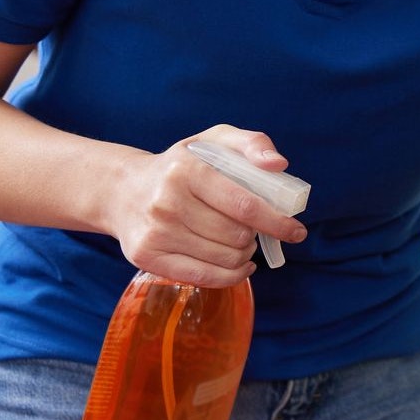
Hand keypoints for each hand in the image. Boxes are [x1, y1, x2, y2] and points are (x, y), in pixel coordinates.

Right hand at [103, 125, 307, 286]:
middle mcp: (167, 202)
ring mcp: (155, 232)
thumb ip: (252, 144)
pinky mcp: (148, 257)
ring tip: (239, 242)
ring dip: (243, 254)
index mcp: (187, 170)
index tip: (296, 230)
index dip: (277, 222)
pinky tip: (238, 265)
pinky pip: (205, 278)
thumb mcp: (214, 142)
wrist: (123, 190)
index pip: (244, 204)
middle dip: (255, 236)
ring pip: (225, 259)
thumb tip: (278, 164)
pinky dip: (231, 275)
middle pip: (236, 236)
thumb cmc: (180, 166)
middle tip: (252, 230)